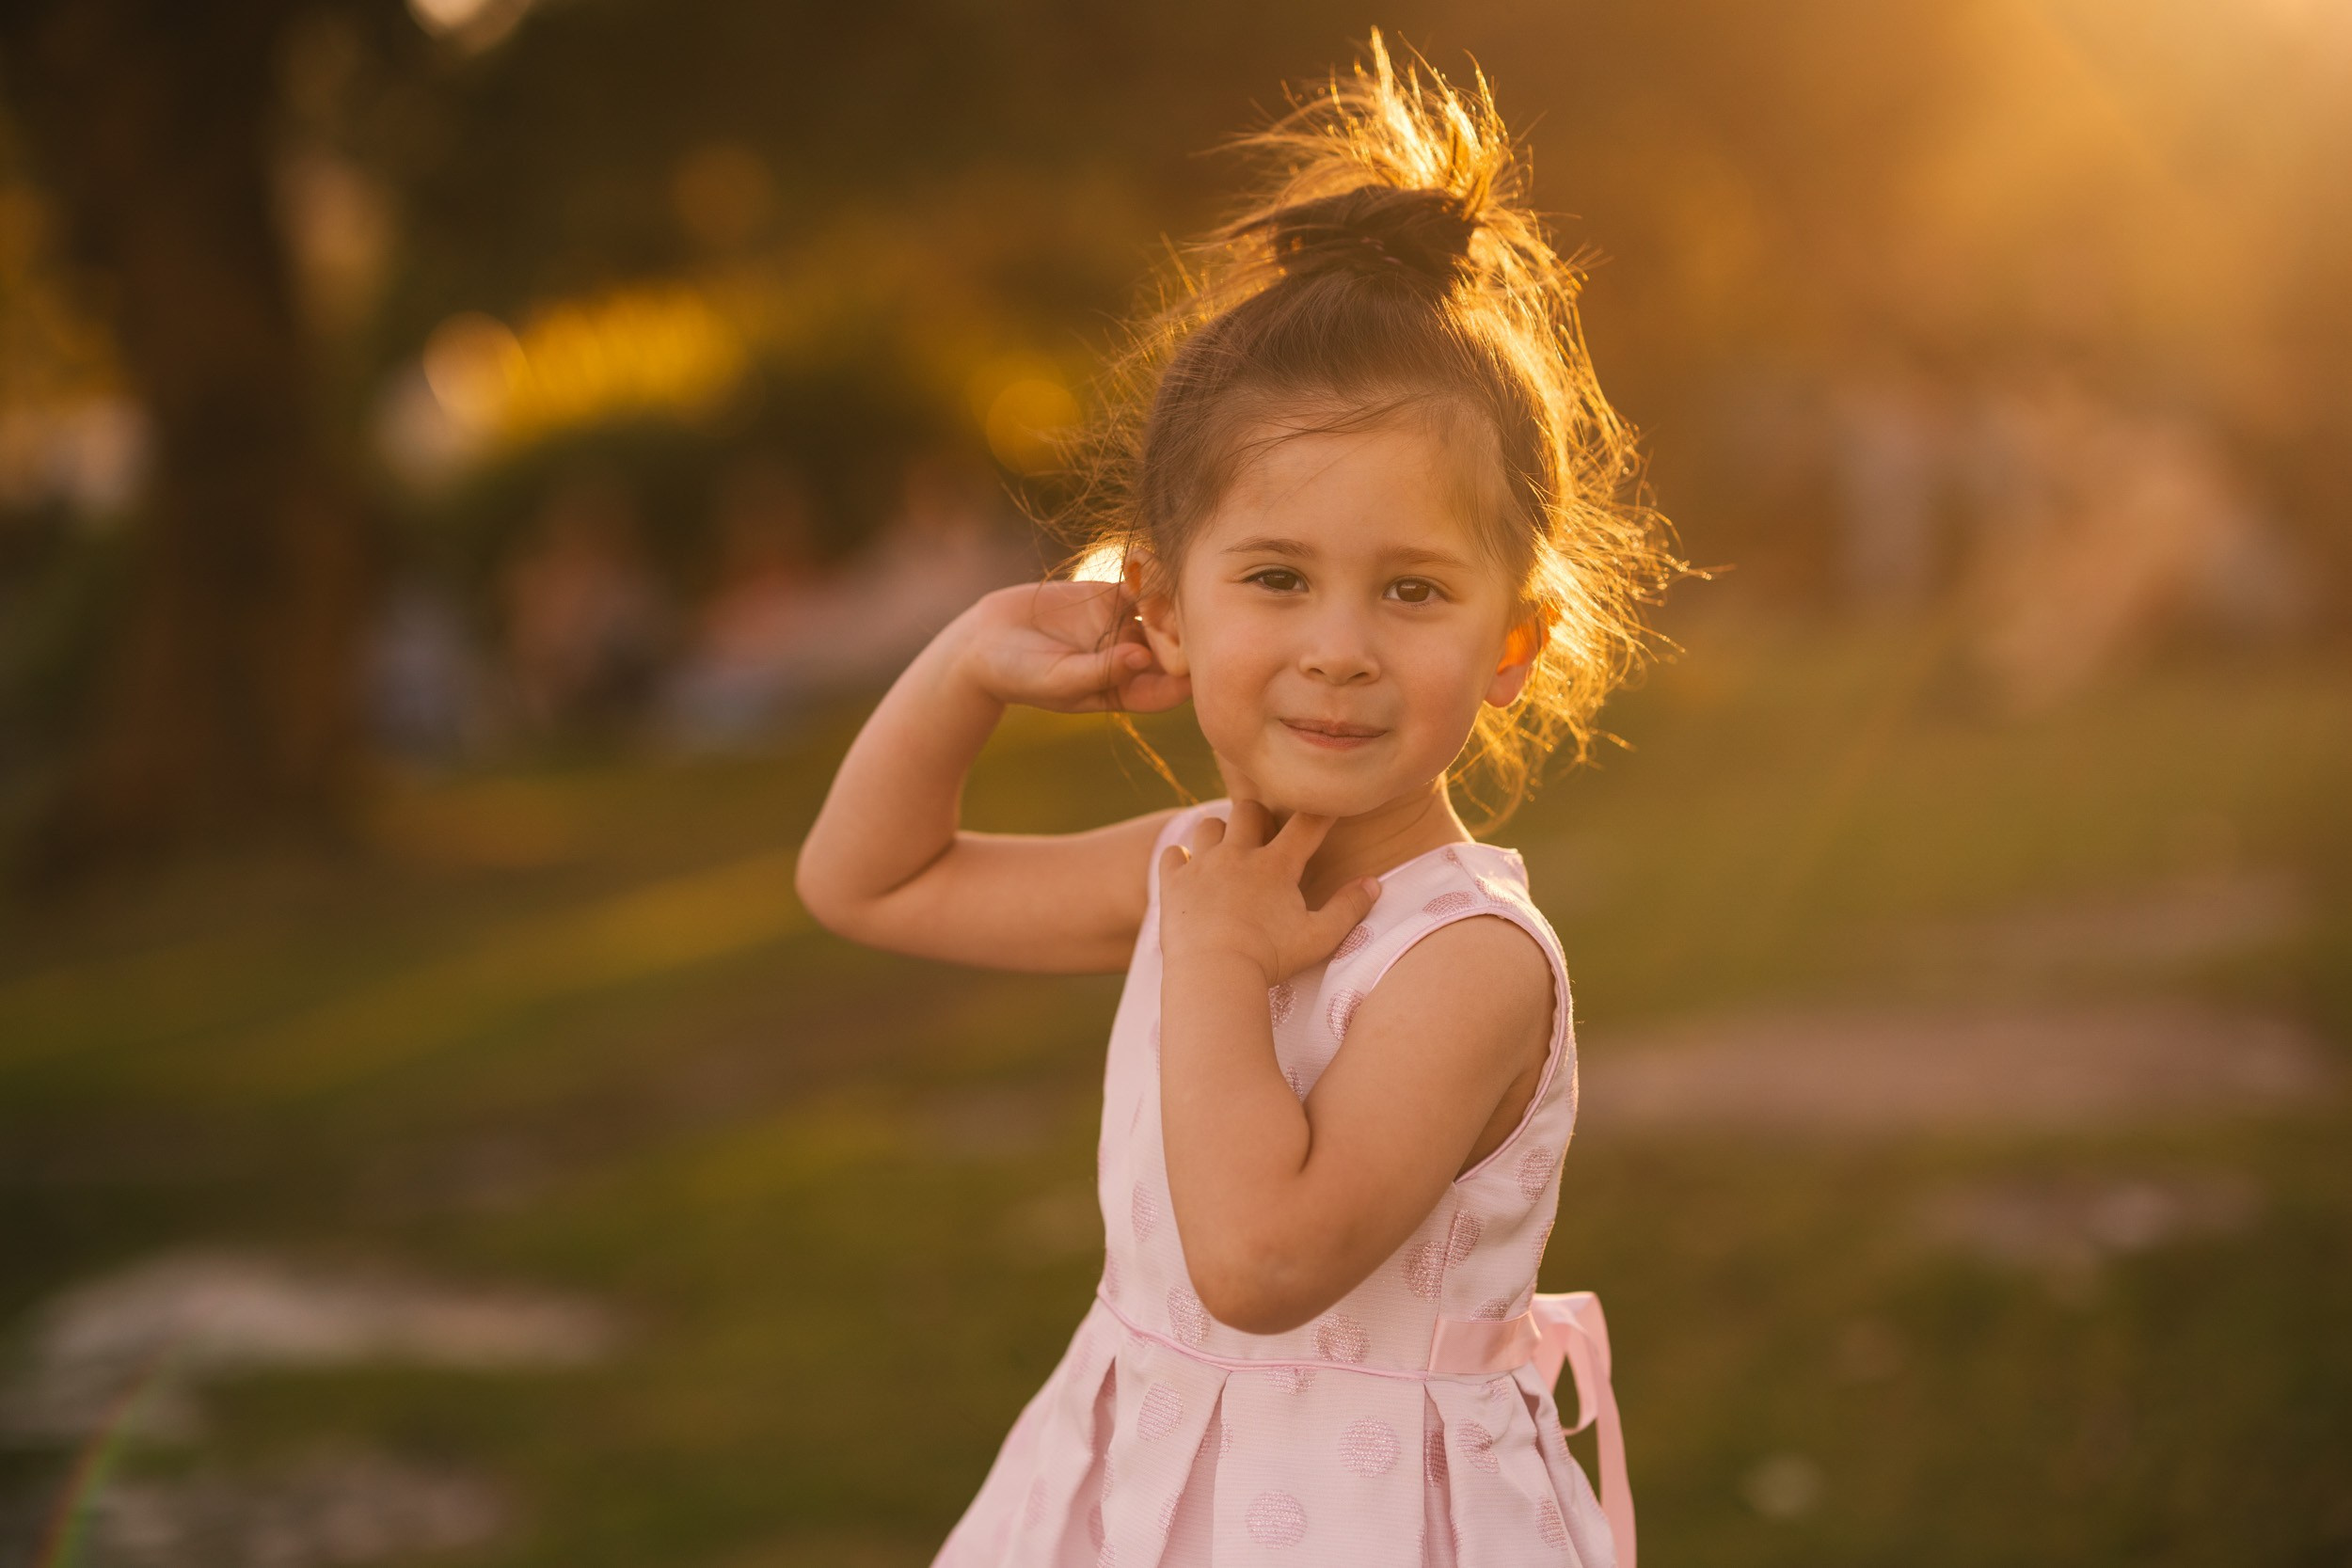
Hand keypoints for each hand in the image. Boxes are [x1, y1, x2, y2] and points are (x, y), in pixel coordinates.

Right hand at [952, 580, 1189, 713]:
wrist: (985, 642)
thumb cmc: (1019, 675)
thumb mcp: (1059, 679)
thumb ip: (1101, 671)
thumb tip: (1144, 658)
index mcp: (1123, 691)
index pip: (1165, 690)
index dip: (1184, 679)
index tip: (1196, 664)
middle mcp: (1131, 660)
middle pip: (1172, 649)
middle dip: (1183, 633)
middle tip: (1186, 613)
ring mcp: (1123, 627)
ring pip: (1162, 614)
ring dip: (1170, 600)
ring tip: (1167, 586)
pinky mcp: (1111, 597)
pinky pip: (1141, 584)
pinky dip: (1148, 573)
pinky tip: (1146, 561)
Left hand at [1157, 799, 1381, 984]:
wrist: (1213, 974)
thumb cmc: (1270, 959)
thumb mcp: (1319, 937)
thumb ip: (1348, 909)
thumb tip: (1374, 884)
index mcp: (1276, 865)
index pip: (1306, 824)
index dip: (1321, 812)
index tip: (1328, 805)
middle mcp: (1237, 855)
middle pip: (1248, 809)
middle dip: (1258, 816)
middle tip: (1263, 838)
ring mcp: (1202, 866)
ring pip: (1208, 825)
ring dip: (1219, 834)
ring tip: (1226, 854)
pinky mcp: (1173, 884)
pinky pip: (1173, 855)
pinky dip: (1181, 859)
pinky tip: (1189, 872)